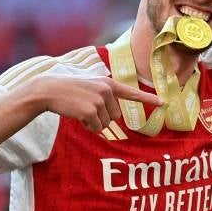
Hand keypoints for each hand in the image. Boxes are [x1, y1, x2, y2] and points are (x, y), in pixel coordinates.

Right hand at [35, 75, 162, 131]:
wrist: (48, 90)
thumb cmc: (69, 90)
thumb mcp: (91, 87)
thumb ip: (105, 96)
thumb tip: (114, 116)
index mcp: (108, 83)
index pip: (132, 93)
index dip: (148, 100)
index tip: (163, 103)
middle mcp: (107, 90)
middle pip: (116, 116)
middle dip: (102, 117)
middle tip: (86, 107)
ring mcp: (99, 100)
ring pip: (106, 123)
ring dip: (94, 122)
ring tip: (80, 109)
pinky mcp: (90, 111)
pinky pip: (96, 127)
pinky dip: (87, 126)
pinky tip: (77, 115)